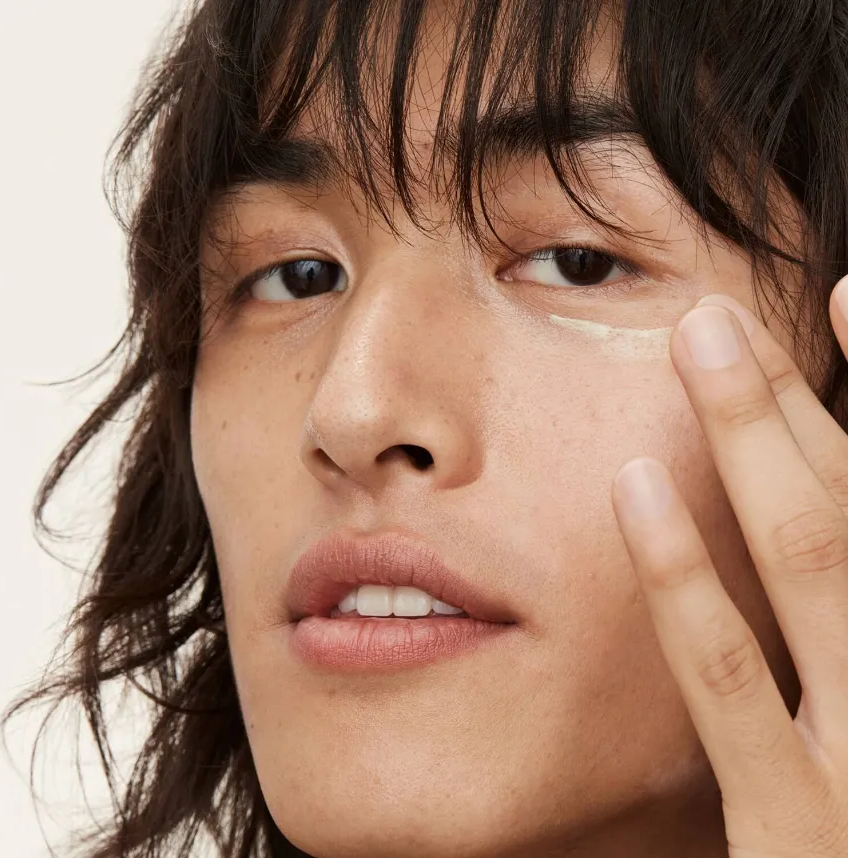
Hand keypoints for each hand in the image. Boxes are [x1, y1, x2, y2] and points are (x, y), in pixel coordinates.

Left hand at [610, 285, 847, 856]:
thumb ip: (824, 616)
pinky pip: (730, 685)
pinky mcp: (796, 838)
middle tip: (722, 311)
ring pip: (813, 558)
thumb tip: (791, 494)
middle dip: (792, 399)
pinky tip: (633, 486)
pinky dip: (686, 576)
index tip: (841, 298)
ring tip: (702, 340)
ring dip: (756, 434)